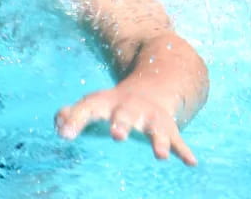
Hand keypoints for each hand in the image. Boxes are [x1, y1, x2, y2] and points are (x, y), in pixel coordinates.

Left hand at [55, 84, 197, 165]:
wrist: (150, 87)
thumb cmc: (113, 105)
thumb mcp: (92, 105)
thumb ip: (72, 115)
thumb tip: (59, 126)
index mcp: (106, 104)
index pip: (87, 109)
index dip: (75, 120)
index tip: (64, 134)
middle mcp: (129, 108)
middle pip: (125, 115)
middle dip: (122, 124)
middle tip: (117, 135)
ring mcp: (151, 118)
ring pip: (156, 129)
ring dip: (158, 141)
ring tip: (160, 155)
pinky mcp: (168, 129)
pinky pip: (178, 140)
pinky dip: (184, 151)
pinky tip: (191, 162)